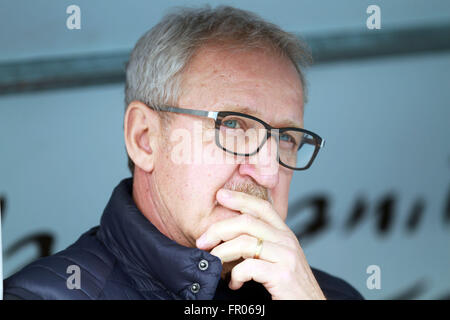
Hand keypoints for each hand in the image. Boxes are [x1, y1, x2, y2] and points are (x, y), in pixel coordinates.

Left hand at [196, 188, 325, 299]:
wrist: (313, 308)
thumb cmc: (290, 287)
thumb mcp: (278, 259)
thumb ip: (261, 246)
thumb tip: (229, 239)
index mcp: (285, 235)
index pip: (262, 207)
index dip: (241, 198)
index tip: (220, 195)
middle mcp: (287, 241)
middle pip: (247, 222)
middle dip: (219, 229)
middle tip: (202, 241)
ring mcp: (287, 257)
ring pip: (245, 243)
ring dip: (222, 253)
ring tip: (214, 264)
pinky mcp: (283, 275)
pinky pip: (249, 267)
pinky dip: (235, 275)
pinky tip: (234, 283)